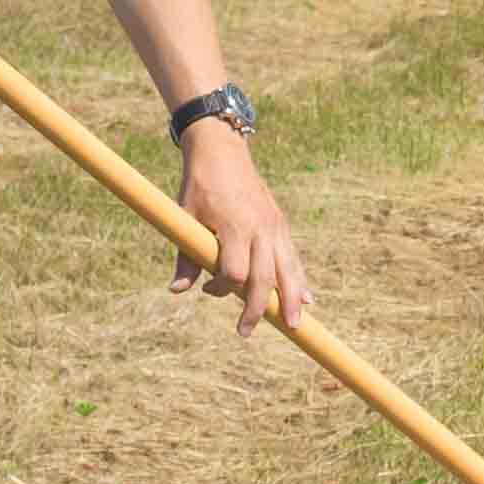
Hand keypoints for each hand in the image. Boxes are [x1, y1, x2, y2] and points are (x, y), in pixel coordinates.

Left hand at [172, 125, 311, 337]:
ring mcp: (273, 226)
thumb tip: (177, 291)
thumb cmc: (199, 185)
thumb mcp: (186, 218)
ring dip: (290, 300)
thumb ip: (186, 257)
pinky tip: (307, 299)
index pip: (235, 272)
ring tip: (293, 324)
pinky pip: (292, 257)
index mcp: (234, 226)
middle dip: (258, 308)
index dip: (222, 288)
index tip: (208, 288)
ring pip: (287, 270)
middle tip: (245, 332)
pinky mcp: (280, 224)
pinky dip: (299, 279)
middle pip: (264, 278)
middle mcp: (259, 228)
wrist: (223, 151)